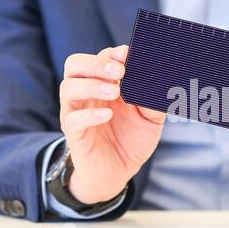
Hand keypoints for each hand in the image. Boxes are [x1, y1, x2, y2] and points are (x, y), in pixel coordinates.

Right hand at [60, 46, 165, 203]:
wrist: (118, 173)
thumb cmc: (132, 140)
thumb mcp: (151, 119)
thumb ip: (154, 100)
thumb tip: (159, 83)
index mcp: (105, 84)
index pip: (101, 58)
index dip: (113, 54)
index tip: (128, 55)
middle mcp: (87, 94)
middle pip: (75, 65)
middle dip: (96, 63)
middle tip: (119, 72)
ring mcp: (77, 112)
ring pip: (69, 87)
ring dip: (91, 85)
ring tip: (114, 92)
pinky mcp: (74, 133)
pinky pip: (73, 119)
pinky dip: (89, 115)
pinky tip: (107, 115)